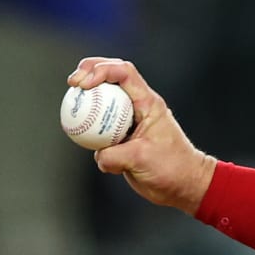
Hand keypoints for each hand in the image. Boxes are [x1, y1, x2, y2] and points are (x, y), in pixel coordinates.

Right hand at [67, 58, 215, 215]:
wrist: (183, 185)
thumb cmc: (171, 169)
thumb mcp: (141, 159)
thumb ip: (115, 156)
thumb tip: (97, 155)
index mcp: (148, 103)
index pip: (124, 73)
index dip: (101, 70)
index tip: (83, 84)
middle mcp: (138, 106)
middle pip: (112, 76)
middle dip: (89, 71)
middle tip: (72, 84)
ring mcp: (129, 120)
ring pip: (104, 98)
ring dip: (87, 96)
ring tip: (70, 101)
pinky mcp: (122, 135)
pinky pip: (100, 123)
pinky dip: (87, 122)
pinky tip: (75, 128)